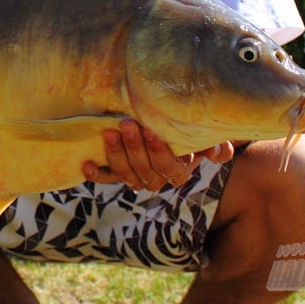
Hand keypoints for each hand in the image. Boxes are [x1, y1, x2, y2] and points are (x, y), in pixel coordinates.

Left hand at [83, 119, 233, 190]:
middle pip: (145, 170)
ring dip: (116, 155)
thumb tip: (218, 152)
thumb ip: (214, 144)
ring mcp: (135, 177)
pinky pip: (106, 178)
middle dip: (135, 148)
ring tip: (110, 133)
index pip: (170, 168)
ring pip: (125, 174)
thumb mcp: (204, 135)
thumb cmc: (189, 130)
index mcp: (179, 171)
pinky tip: (86, 164)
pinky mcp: (117, 172)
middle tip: (127, 124)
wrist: (171, 129)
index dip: (160, 152)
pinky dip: (96, 174)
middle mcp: (156, 179)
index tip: (152, 131)